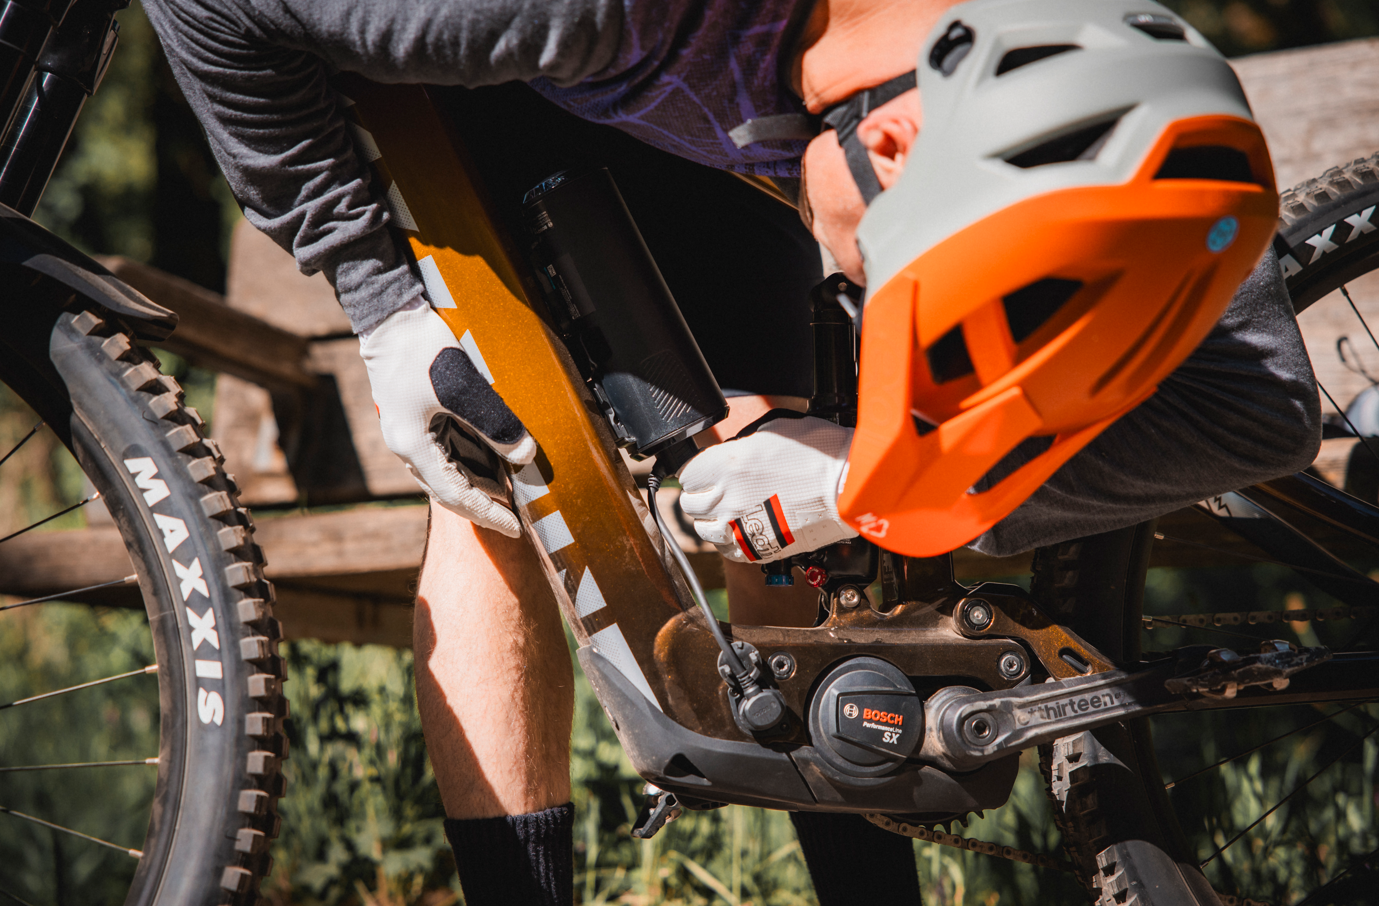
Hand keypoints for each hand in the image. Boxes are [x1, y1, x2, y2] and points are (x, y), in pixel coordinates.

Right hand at [359, 302, 535, 536]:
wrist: (389, 314)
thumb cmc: (422, 348)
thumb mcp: (465, 387)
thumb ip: (495, 423)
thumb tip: (525, 455)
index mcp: (413, 446)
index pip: (455, 495)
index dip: (487, 514)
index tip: (515, 528)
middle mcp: (407, 446)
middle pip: (449, 489)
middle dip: (483, 505)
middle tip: (516, 517)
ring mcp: (409, 433)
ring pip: (447, 472)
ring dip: (477, 484)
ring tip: (510, 493)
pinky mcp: (416, 418)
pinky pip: (446, 451)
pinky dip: (469, 462)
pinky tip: (492, 462)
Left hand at [679, 415, 856, 562]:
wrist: (848, 489)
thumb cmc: (820, 455)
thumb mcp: (775, 430)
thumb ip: (745, 443)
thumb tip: (737, 449)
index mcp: (725, 465)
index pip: (686, 474)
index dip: (696, 471)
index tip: (703, 472)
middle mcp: (726, 498)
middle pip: (690, 503)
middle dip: (701, 495)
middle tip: (717, 490)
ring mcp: (739, 527)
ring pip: (703, 530)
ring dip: (712, 520)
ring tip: (729, 511)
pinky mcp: (756, 549)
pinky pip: (726, 551)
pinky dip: (729, 541)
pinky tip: (741, 530)